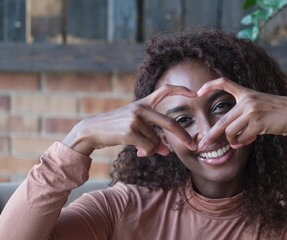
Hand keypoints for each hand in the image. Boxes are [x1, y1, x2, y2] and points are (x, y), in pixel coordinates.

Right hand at [62, 84, 196, 156]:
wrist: (91, 130)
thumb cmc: (115, 129)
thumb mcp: (135, 128)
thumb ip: (153, 136)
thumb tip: (166, 151)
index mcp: (143, 103)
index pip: (164, 91)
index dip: (180, 90)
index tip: (195, 93)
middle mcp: (141, 108)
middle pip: (169, 123)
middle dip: (183, 136)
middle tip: (194, 146)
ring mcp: (135, 119)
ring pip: (156, 141)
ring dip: (151, 149)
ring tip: (139, 149)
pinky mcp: (129, 131)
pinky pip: (148, 147)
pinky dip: (146, 153)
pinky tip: (137, 152)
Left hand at [197, 78, 286, 164]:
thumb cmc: (276, 112)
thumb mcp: (259, 106)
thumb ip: (242, 117)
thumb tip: (230, 139)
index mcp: (246, 92)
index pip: (224, 83)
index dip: (209, 85)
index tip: (198, 92)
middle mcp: (247, 100)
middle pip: (222, 121)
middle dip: (211, 136)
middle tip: (203, 145)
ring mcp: (252, 111)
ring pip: (231, 132)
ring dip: (233, 141)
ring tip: (239, 142)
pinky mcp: (257, 122)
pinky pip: (242, 138)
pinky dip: (244, 142)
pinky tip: (252, 139)